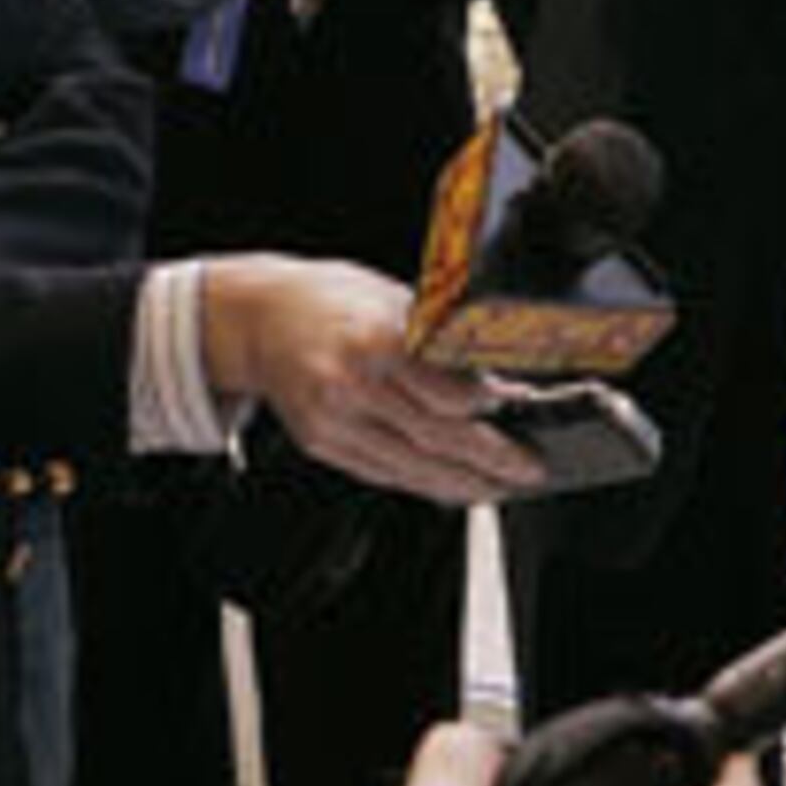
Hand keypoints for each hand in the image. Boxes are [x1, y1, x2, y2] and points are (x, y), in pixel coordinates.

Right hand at [198, 253, 543, 501]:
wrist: (257, 319)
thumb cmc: (327, 301)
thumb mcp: (389, 298)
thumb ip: (437, 342)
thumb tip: (493, 377)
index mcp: (372, 338)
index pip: (444, 390)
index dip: (487, 408)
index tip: (518, 411)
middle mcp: (350, 385)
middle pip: (435, 437)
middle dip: (491, 460)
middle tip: (528, 468)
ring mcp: (333, 421)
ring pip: (412, 468)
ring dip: (464, 483)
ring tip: (501, 487)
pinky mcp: (323, 444)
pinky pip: (384, 474)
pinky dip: (425, 484)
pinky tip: (454, 487)